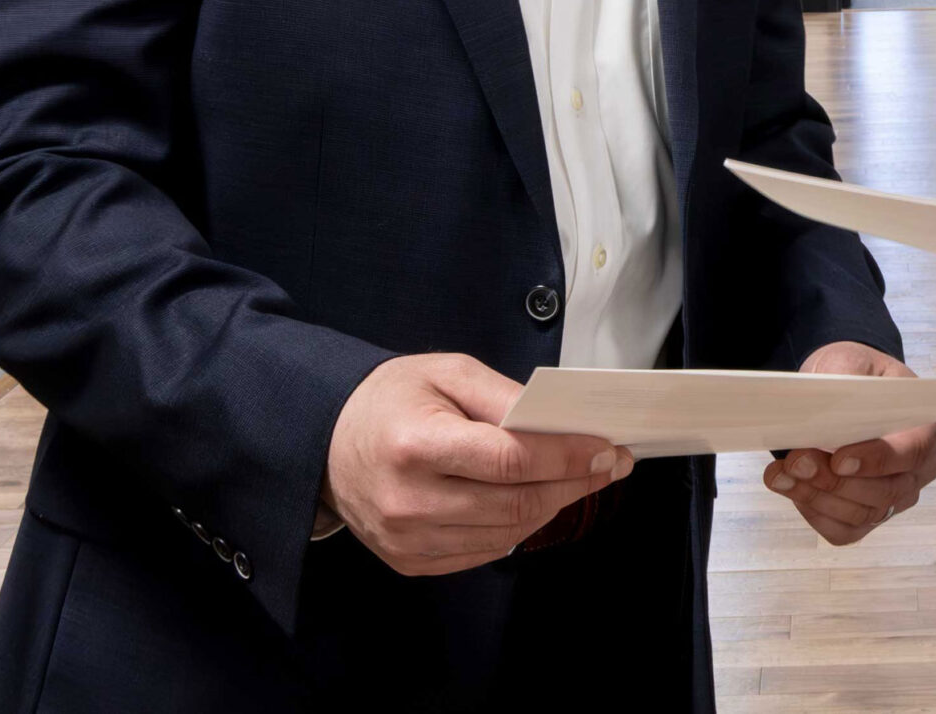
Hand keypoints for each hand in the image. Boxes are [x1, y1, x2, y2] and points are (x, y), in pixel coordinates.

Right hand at [322, 353, 633, 575]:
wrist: (326, 442)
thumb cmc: (392, 399)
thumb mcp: (448, 373)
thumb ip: (505, 396)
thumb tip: (563, 424)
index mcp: (416, 445)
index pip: (510, 461)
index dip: (567, 457)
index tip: (607, 448)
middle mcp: (408, 501)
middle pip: (517, 504)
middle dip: (574, 483)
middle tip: (609, 464)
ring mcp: (407, 540)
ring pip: (509, 534)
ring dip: (554, 506)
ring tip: (580, 478)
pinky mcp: (411, 562)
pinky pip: (486, 552)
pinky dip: (520, 527)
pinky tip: (537, 499)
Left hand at [763, 341, 935, 545]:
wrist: (843, 393)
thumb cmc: (854, 375)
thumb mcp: (851, 361)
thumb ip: (844, 380)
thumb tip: (826, 407)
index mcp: (929, 424)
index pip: (914, 451)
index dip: (877, 460)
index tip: (838, 459)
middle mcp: (921, 468)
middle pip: (887, 491)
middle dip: (836, 481)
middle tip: (796, 461)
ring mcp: (898, 497)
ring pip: (863, 514)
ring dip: (817, 497)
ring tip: (781, 474)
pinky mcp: (871, 516)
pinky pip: (845, 530)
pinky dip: (814, 513)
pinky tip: (790, 489)